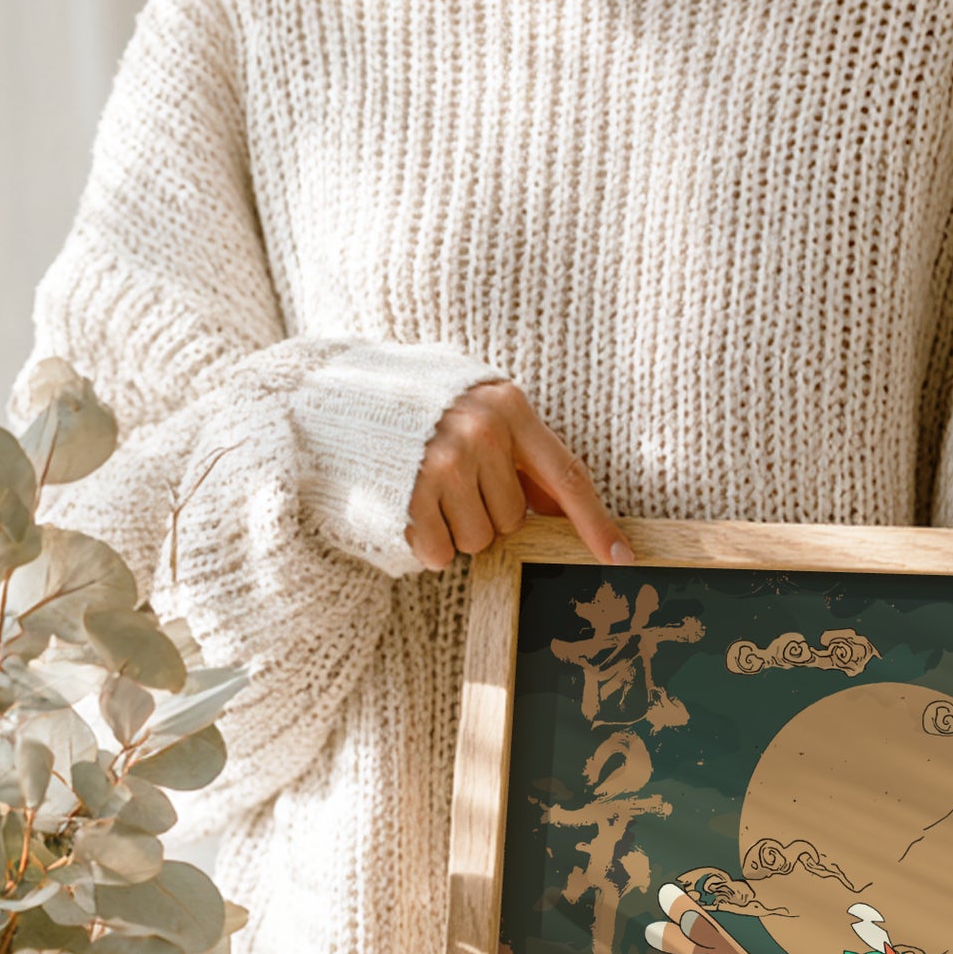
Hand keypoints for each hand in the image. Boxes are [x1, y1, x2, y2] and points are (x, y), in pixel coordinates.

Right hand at [407, 380, 631, 570]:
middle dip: (486, 514)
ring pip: (480, 541)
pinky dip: (427, 544)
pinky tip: (407, 507)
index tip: (622, 559)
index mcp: (509, 407)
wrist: (331, 394)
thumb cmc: (414, 407)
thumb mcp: (475, 409)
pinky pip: (441, 553)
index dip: (597, 523)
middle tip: (450, 483)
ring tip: (425, 491)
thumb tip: (561, 507)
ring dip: (455, 530)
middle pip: (514, 519)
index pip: (568, 476)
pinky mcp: (410, 495)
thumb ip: (520, 453)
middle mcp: (482, 433)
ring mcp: (445, 464)